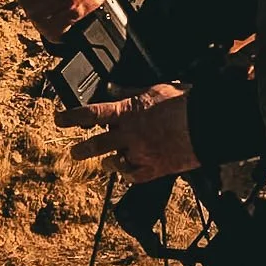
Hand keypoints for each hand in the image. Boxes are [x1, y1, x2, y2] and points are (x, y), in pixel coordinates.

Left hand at [58, 85, 199, 182]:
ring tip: (106, 163)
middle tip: (74, 152)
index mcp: (127, 112)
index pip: (91, 114)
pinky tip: (125, 172)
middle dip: (83, 149)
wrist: (206, 124)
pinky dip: (128, 175)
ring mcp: (141, 154)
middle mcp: (129, 135)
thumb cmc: (184, 103)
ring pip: (116, 162)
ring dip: (109, 162)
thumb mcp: (154, 89)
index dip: (71, 117)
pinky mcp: (154, 169)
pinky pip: (134, 176)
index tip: (59, 119)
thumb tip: (114, 88)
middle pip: (97, 144)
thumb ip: (130, 91)